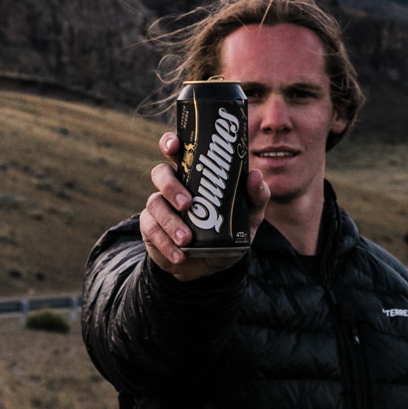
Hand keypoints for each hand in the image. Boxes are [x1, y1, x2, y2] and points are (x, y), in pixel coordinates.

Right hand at [142, 131, 270, 279]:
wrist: (211, 266)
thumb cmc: (229, 230)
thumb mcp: (248, 215)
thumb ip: (256, 196)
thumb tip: (255, 175)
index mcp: (194, 174)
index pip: (177, 150)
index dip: (170, 142)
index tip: (174, 146)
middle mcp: (173, 186)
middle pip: (160, 172)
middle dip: (170, 185)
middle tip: (187, 203)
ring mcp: (160, 207)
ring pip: (155, 203)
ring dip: (170, 221)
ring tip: (186, 239)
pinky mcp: (151, 229)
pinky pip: (152, 231)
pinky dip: (166, 243)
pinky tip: (180, 255)